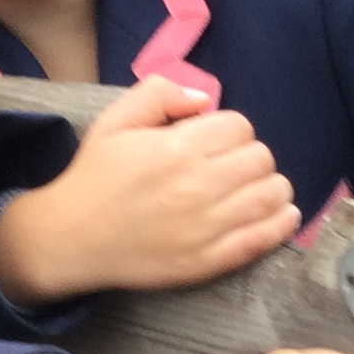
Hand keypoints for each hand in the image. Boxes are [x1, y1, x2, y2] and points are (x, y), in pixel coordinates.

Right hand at [0, 76, 298, 305]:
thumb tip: (205, 99)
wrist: (72, 239)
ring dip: (271, 187)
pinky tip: (280, 214)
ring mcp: (208, 226)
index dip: (230, 130)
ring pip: (272, 195)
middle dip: (250, 157)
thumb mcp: (115, 120)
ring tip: (255, 189)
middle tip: (232, 167)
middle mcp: (198, 185)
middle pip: (261, 158)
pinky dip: (281, 222)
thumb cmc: (95, 177)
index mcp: (177, 147)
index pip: (239, 126)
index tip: (215, 142)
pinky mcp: (210, 260)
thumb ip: (159, 93)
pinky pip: (265, 238)